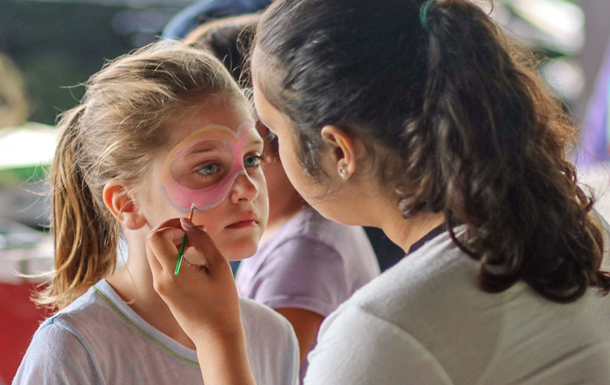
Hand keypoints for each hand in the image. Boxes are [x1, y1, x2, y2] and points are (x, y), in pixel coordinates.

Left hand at [145, 217, 242, 348]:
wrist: (215, 335)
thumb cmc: (222, 302)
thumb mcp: (219, 266)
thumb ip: (202, 240)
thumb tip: (187, 222)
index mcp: (173, 273)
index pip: (156, 237)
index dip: (171, 226)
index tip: (190, 228)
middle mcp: (160, 279)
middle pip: (151, 243)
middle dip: (169, 231)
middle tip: (192, 232)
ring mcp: (159, 286)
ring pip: (154, 253)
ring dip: (171, 242)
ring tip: (195, 244)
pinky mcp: (163, 291)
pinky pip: (160, 264)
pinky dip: (172, 254)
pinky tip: (192, 257)